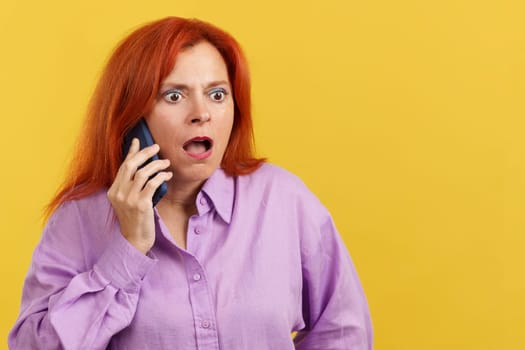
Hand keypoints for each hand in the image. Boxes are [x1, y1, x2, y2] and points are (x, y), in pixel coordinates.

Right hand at [107, 138, 171, 253]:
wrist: (135, 240)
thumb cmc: (135, 219)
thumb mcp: (128, 201)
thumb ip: (131, 185)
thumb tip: (141, 167)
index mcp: (113, 191)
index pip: (122, 166)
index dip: (131, 152)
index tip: (138, 140)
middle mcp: (118, 193)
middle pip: (130, 166)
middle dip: (144, 153)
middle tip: (156, 147)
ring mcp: (128, 199)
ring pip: (143, 173)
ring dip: (156, 165)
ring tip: (166, 163)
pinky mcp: (141, 204)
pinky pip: (152, 184)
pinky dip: (161, 176)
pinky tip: (167, 175)